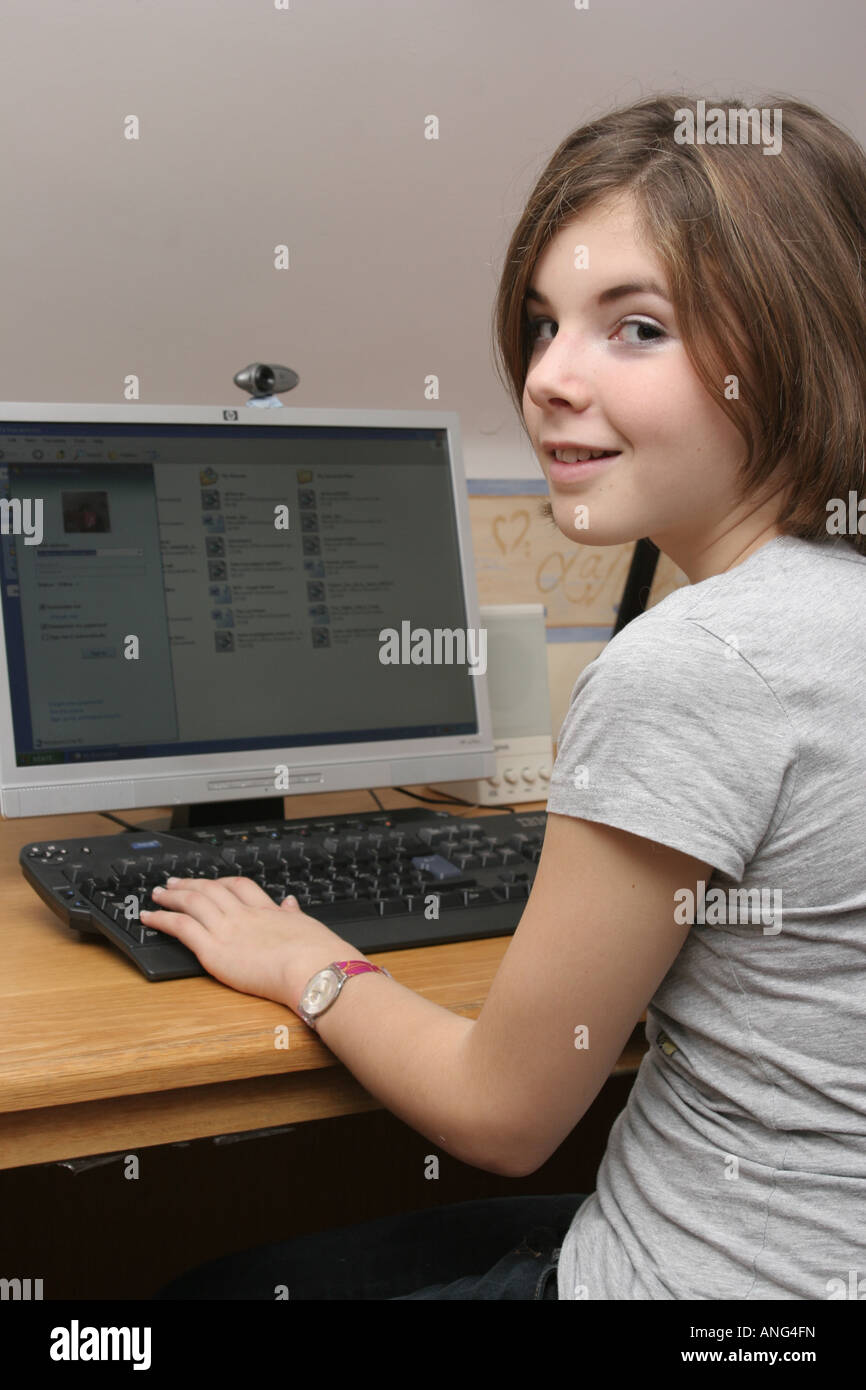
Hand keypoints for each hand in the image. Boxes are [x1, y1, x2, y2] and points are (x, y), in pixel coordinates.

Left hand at [140, 875, 349, 1007]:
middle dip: (191, 884)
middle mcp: (244, 915)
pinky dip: (161, 919)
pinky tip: (149, 917)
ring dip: (172, 895)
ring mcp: (227, 929)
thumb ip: (294, 915)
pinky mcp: (213, 949)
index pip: (241, 887)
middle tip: (175, 882)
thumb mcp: (309, 928)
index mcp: (268, 911)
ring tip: (157, 894)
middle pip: (211, 889)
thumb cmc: (319, 955)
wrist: (313, 968)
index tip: (215, 882)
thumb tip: (291, 903)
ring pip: (192, 902)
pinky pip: (180, 926)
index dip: (224, 882)